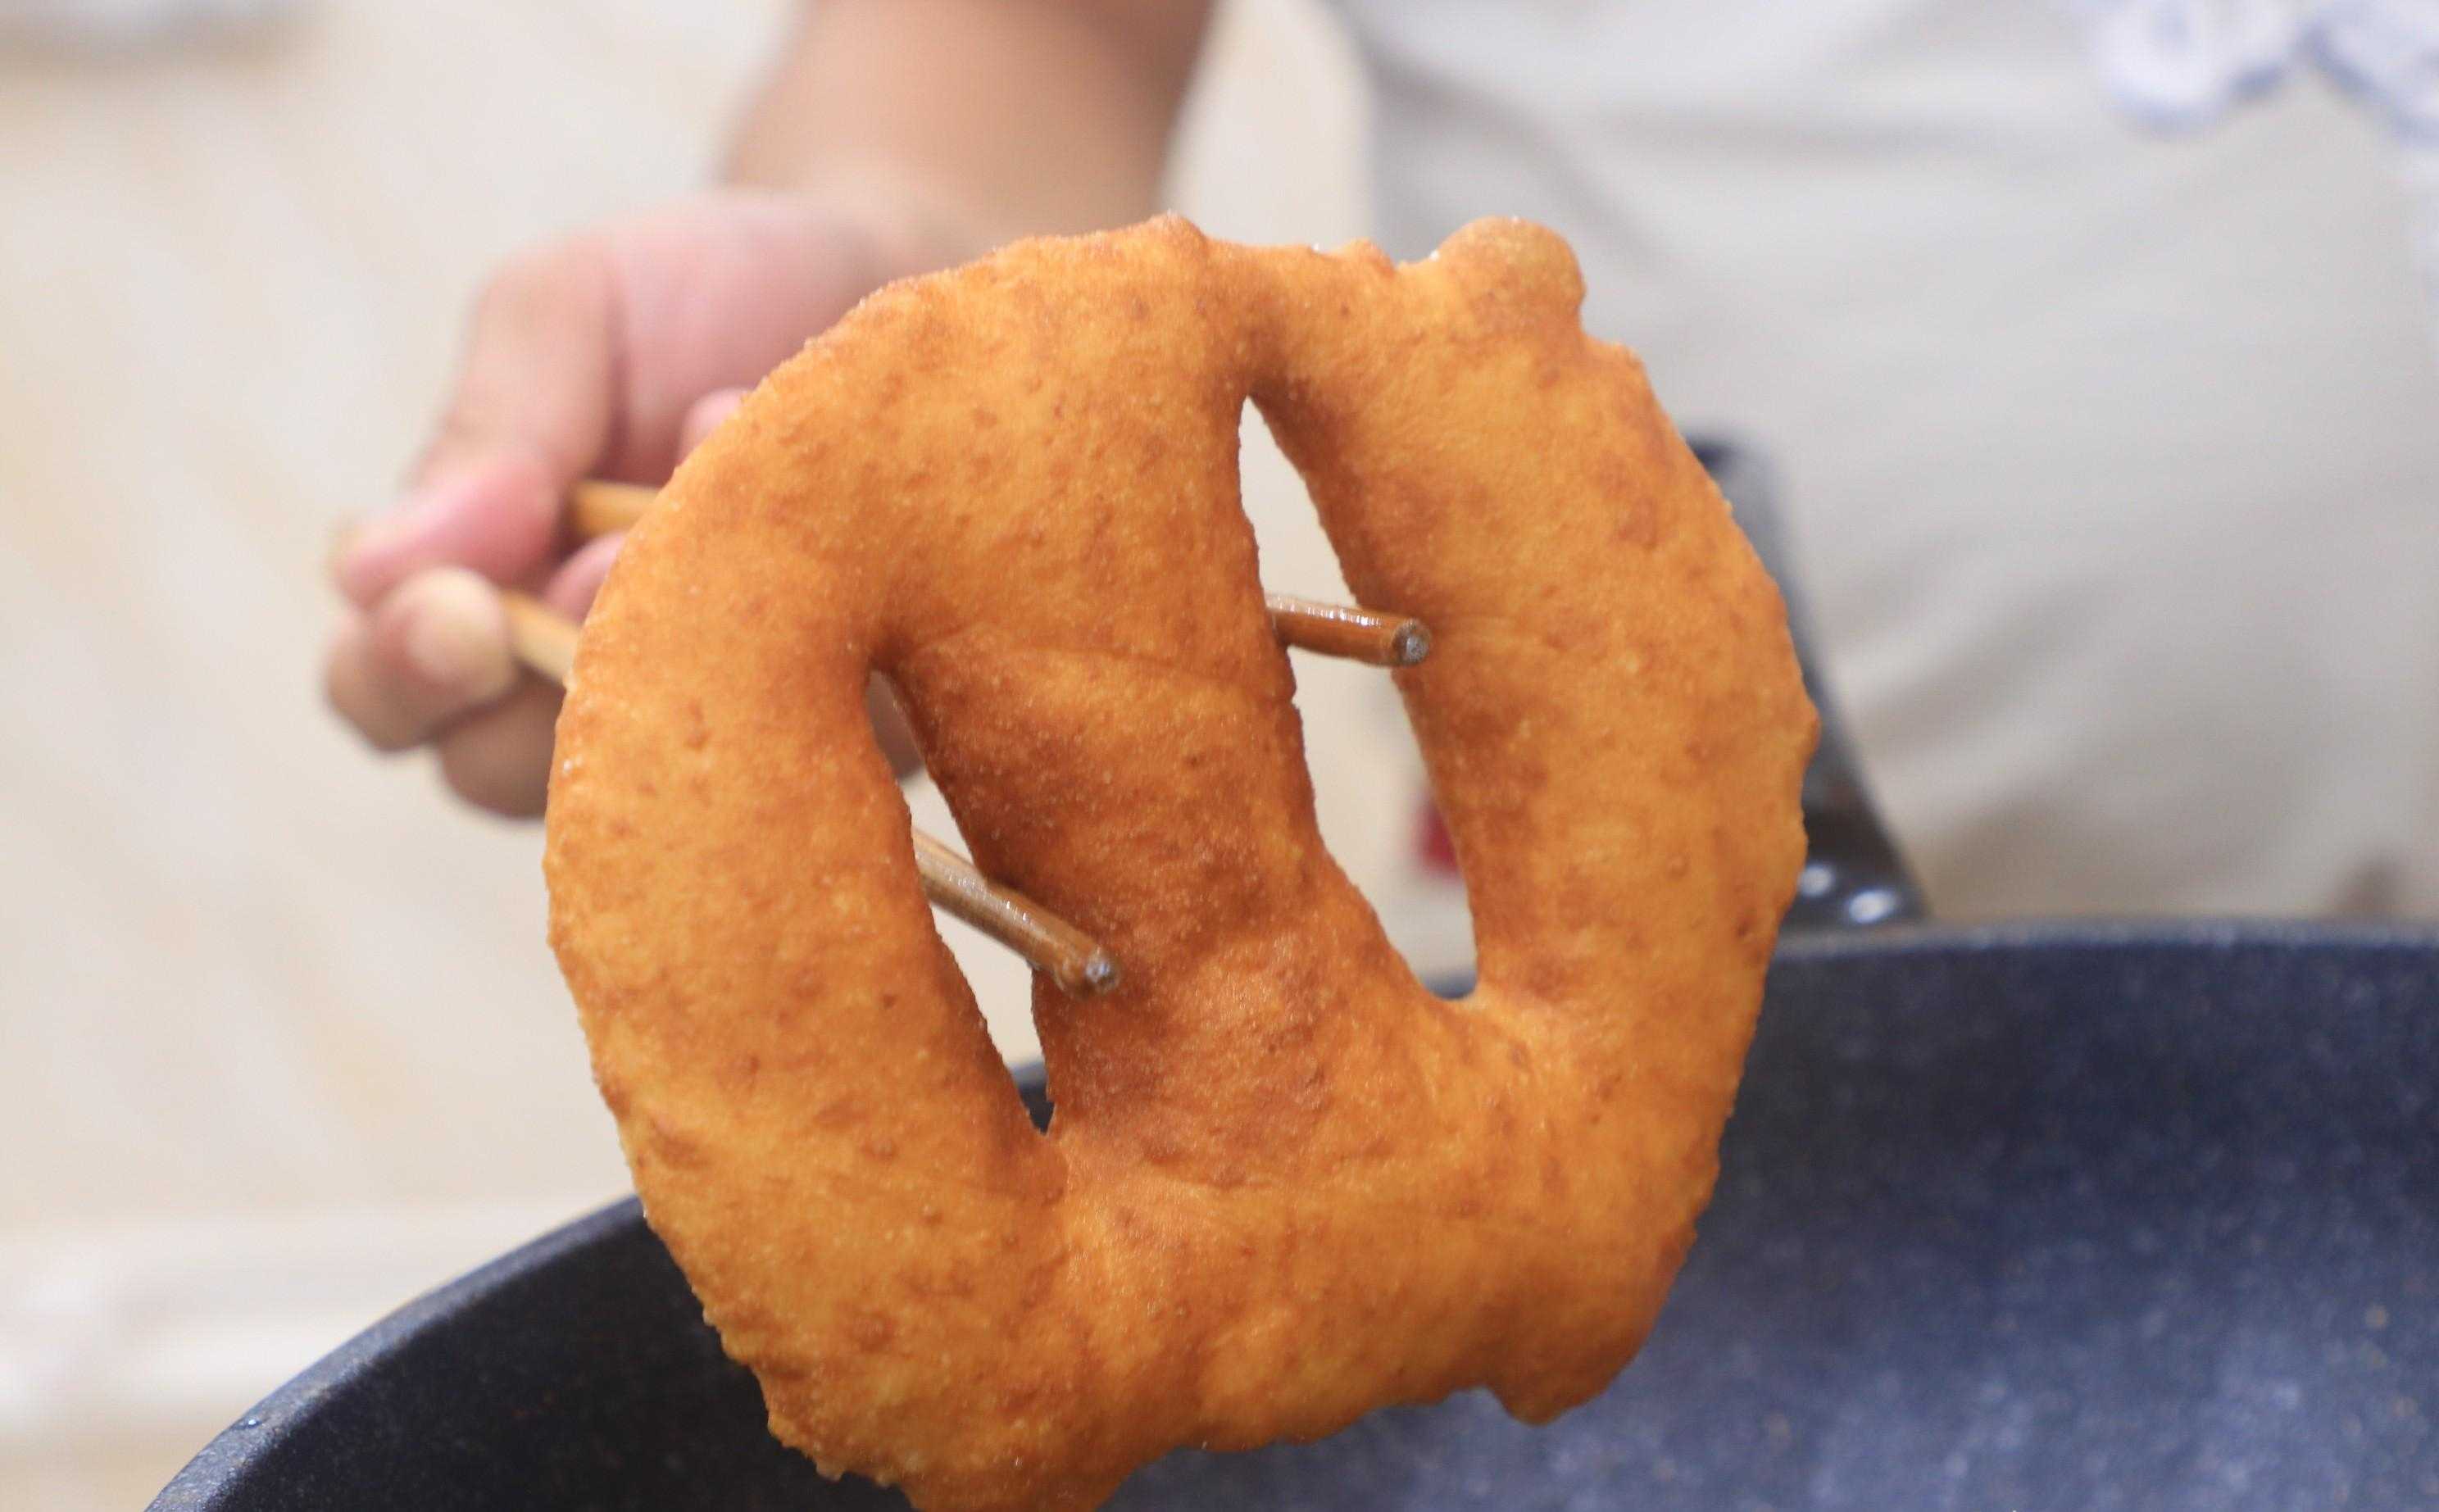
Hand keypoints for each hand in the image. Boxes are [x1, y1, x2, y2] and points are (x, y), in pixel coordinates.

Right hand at [325, 189, 956, 813]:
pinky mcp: (857, 733)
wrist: (895, 283)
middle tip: (606, 567)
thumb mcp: (573, 309)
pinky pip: (820, 746)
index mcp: (478, 592)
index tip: (456, 609)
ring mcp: (719, 717)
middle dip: (548, 671)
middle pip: (501, 772)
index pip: (383, 690)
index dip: (400, 673)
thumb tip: (376, 568)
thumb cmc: (704, 297)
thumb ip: (488, 428)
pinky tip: (836, 531)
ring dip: (682, 644)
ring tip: (721, 500)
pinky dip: (819, 638)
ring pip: (659, 769)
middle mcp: (586, 684)